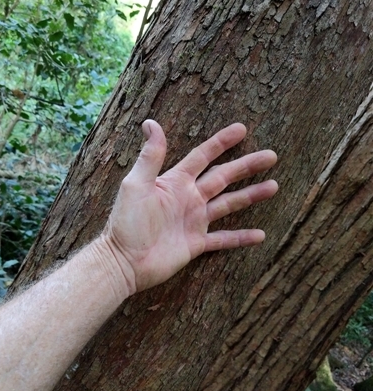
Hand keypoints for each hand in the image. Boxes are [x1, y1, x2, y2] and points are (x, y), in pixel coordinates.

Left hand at [102, 120, 277, 292]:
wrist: (123, 261)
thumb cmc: (126, 222)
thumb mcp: (137, 185)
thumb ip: (150, 157)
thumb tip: (150, 122)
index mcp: (176, 182)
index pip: (203, 156)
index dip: (221, 143)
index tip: (241, 129)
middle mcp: (189, 198)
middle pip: (223, 177)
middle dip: (246, 166)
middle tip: (271, 156)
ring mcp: (194, 221)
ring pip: (229, 205)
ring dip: (251, 196)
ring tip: (273, 186)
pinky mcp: (197, 244)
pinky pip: (224, 238)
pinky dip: (241, 237)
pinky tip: (260, 235)